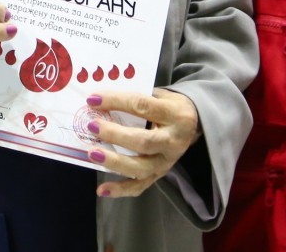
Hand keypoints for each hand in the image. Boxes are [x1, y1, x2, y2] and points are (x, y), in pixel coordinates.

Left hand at [84, 88, 200, 197]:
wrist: (194, 123)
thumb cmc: (169, 105)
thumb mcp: (160, 94)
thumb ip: (135, 98)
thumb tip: (99, 101)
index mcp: (174, 114)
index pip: (142, 106)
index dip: (117, 102)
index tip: (93, 99)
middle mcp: (173, 140)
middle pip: (142, 141)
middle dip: (115, 135)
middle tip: (92, 126)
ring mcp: (167, 161)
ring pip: (140, 168)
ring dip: (114, 162)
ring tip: (92, 153)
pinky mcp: (160, 175)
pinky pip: (140, 186)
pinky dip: (120, 190)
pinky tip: (102, 189)